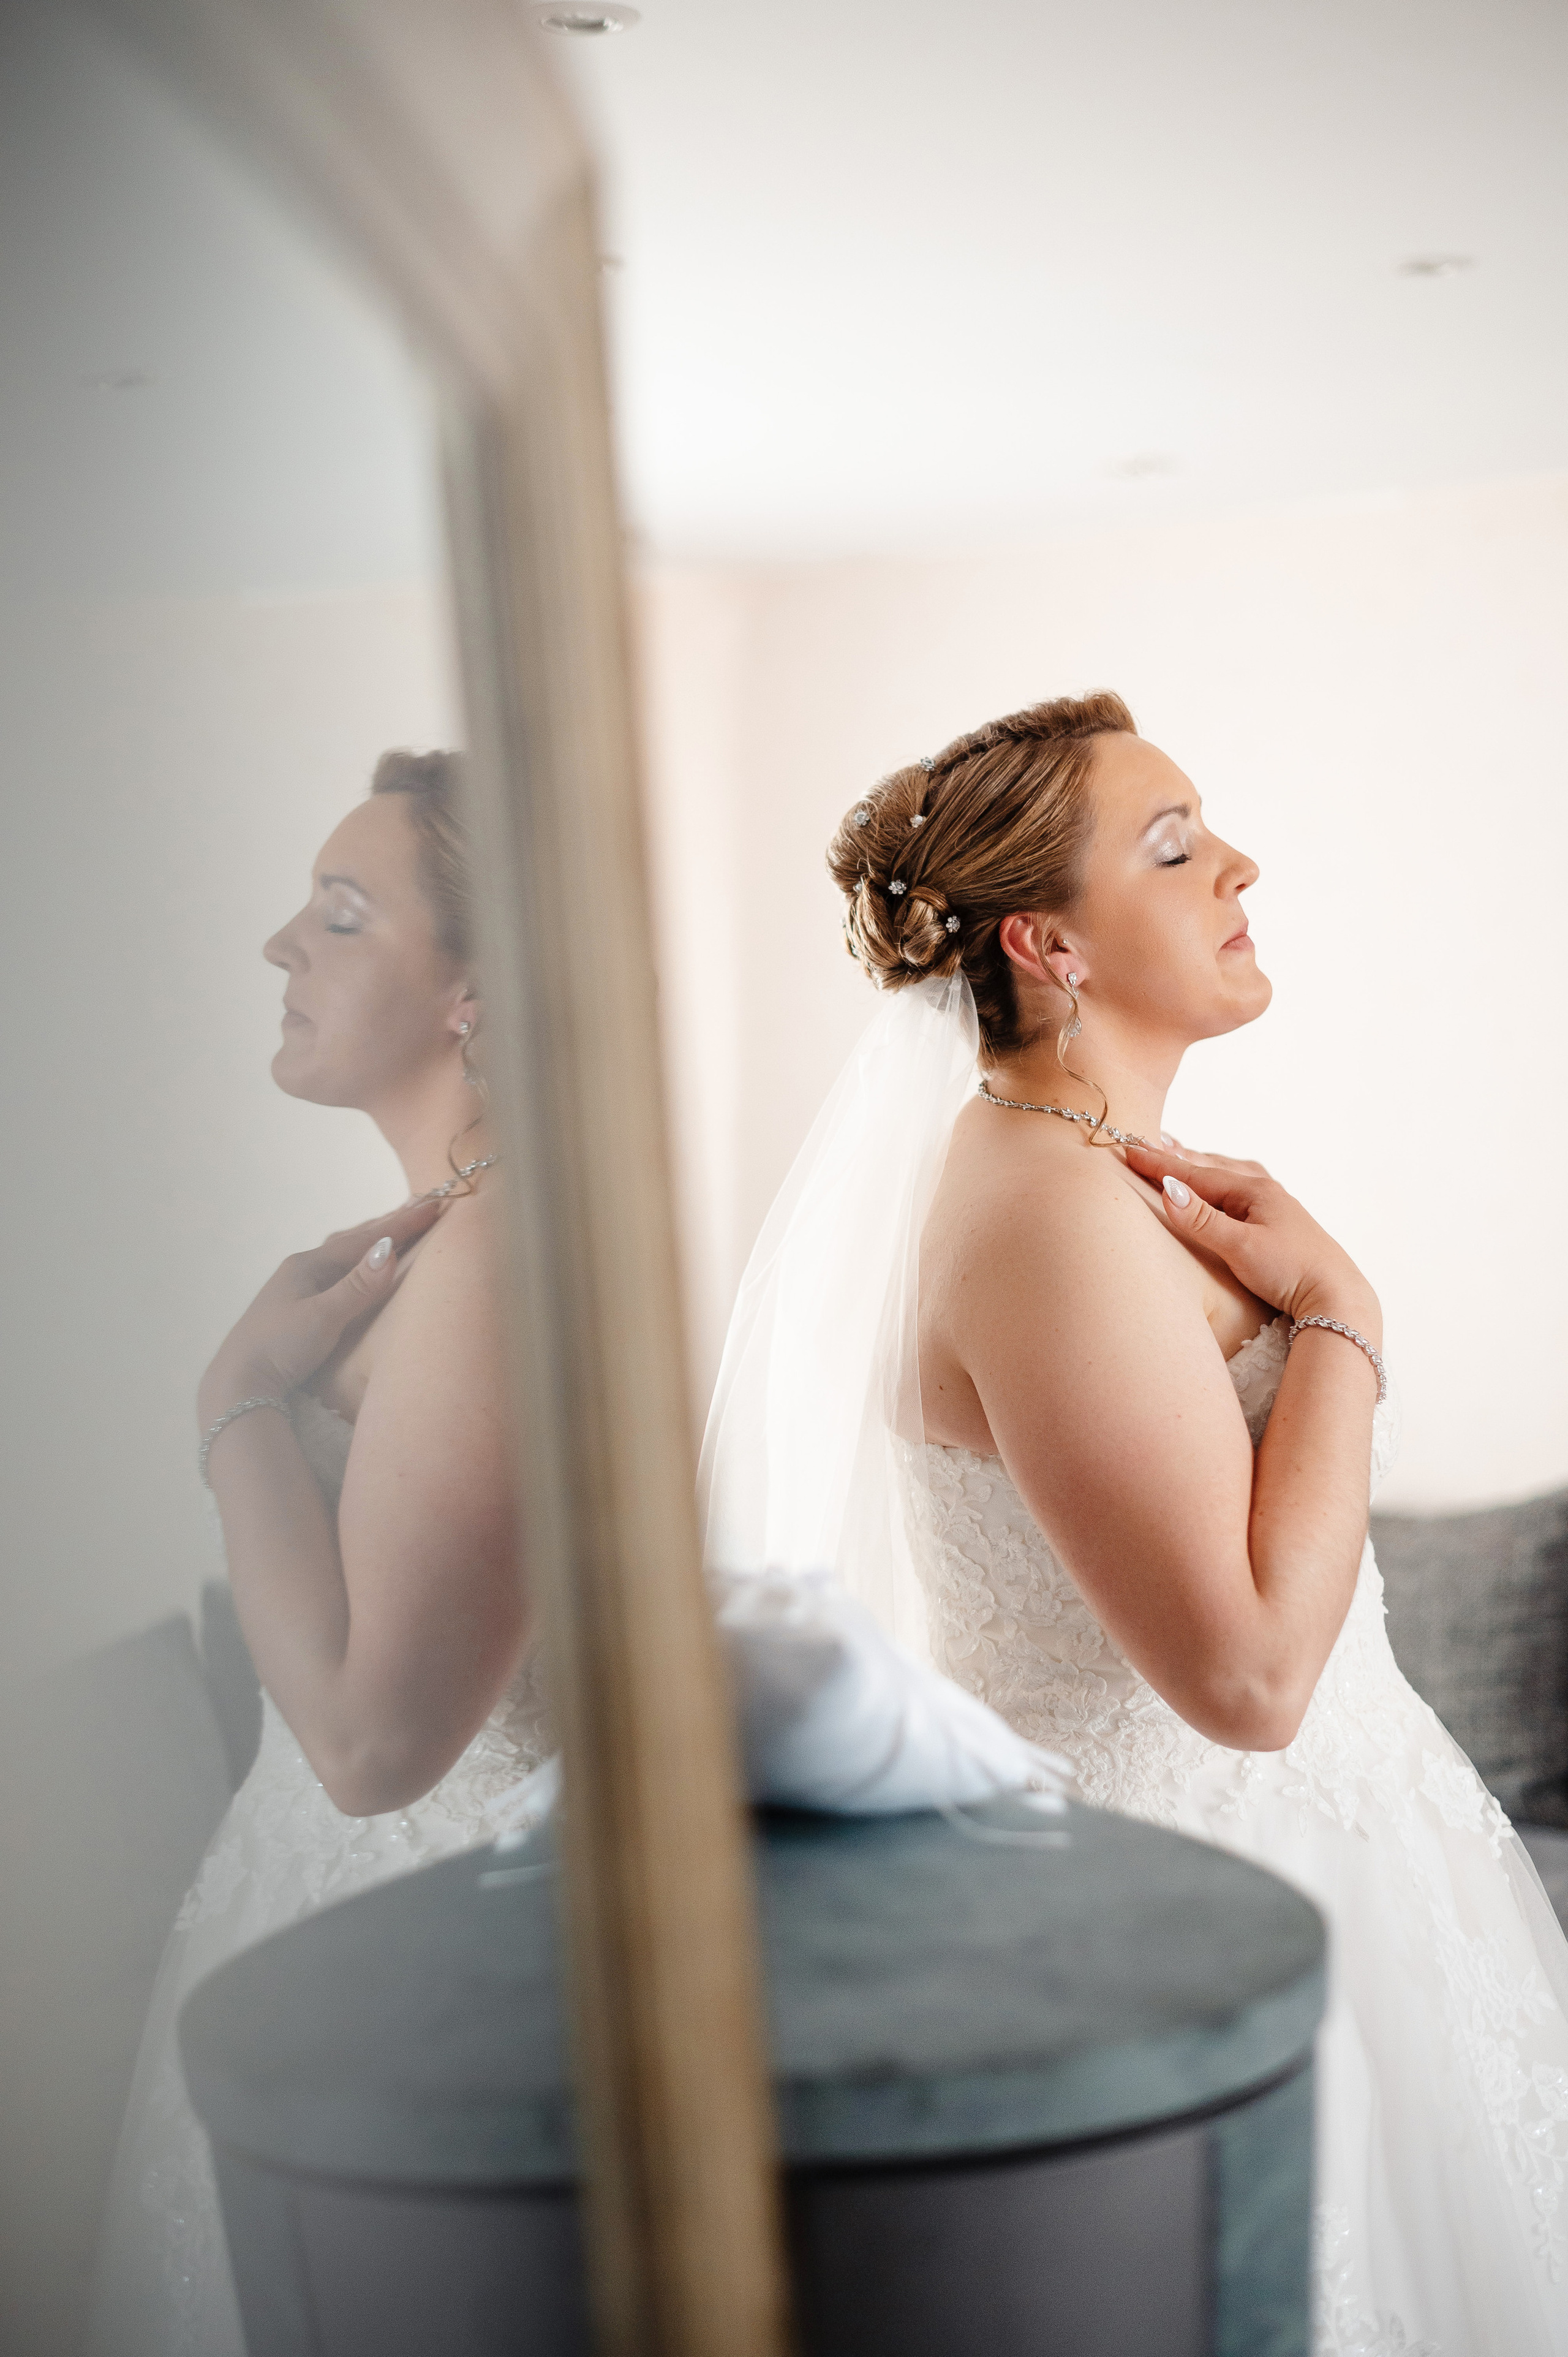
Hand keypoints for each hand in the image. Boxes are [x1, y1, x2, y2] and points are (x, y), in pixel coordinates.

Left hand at [198, 1196, 445, 1426]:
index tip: (432, 1205)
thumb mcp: (323, 1317)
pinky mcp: (296, 1308)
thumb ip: (358, 1286)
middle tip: (421, 1207)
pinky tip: (359, 1269)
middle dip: (388, 1224)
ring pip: (343, 1256)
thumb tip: (390, 1250)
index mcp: (308, 1265)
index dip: (401, 1224)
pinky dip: (358, 1262)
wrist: (239, 1383)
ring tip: (394, 1230)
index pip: (363, 1239)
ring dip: (372, 1241)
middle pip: (352, 1240)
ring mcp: (297, 1289)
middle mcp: (302, 1270)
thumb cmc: (279, 1348)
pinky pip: (337, 1273)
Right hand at [1122, 1142, 1380, 1341]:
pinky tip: (1222, 1190)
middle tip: (1147, 1146)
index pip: (1196, 1173)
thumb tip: (1168, 1189)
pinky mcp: (1279, 1225)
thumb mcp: (1240, 1247)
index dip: (1160, 1165)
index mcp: (1254, 1190)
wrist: (1337, 1297)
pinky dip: (1219, 1185)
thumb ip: (1202, 1219)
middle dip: (1178, 1158)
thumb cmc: (1292, 1272)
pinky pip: (1240, 1193)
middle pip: (1212, 1168)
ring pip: (1228, 1178)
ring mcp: (1274, 1207)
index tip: (1129, 1151)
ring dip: (1200, 1168)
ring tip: (1180, 1158)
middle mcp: (1265, 1192)